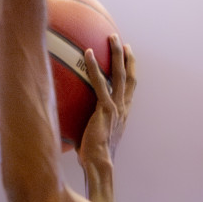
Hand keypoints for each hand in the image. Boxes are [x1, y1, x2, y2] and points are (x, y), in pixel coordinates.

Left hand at [77, 35, 137, 164]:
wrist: (99, 164)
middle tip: (122, 42)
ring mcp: (116, 107)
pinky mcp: (106, 109)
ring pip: (119, 74)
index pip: (129, 88)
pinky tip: (88, 52)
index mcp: (123, 114)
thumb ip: (88, 126)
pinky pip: (100, 82)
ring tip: (111, 37)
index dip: (130, 72)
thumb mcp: (94, 137)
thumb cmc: (93, 157)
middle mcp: (123, 108)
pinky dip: (94, 66)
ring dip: (116, 54)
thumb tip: (71, 123)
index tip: (128, 58)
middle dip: (126, 58)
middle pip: (128, 77)